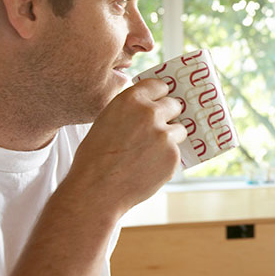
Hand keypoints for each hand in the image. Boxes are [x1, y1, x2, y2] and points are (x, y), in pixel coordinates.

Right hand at [62, 78, 185, 219]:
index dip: (159, 95)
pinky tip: (147, 168)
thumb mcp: (107, 120)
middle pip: (174, 105)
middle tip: (157, 129)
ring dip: (170, 139)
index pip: (159, 85)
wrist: (96, 190)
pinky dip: (166, 159)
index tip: (159, 101)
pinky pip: (176, 152)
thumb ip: (130, 110)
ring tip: (148, 153)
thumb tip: (151, 107)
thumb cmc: (94, 157)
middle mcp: (150, 113)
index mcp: (131, 99)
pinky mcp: (173, 156)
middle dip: (168, 116)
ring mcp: (164, 135)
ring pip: (179, 130)